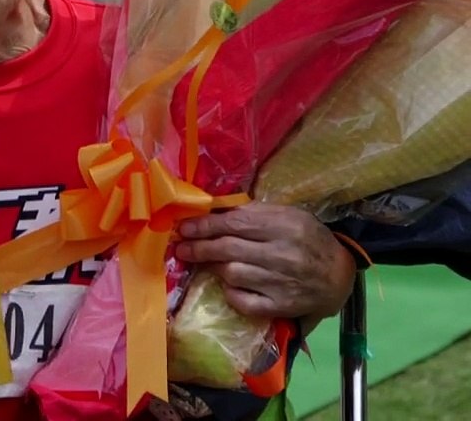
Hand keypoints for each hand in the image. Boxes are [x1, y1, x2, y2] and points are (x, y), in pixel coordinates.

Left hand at [175, 203, 355, 321]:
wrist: (338, 276)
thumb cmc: (307, 239)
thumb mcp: (287, 215)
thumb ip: (253, 212)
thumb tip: (212, 212)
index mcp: (284, 226)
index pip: (234, 224)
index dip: (204, 226)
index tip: (184, 228)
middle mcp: (282, 254)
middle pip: (228, 249)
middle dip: (199, 248)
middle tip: (181, 248)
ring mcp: (281, 282)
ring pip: (231, 274)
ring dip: (215, 267)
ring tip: (208, 263)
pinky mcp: (281, 306)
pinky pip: (243, 301)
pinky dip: (231, 294)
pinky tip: (231, 286)